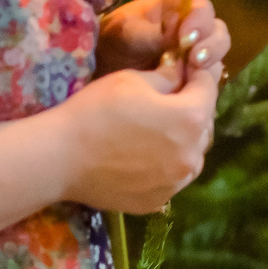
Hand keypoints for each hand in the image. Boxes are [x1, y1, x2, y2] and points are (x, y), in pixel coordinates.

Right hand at [52, 51, 220, 213]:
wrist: (58, 159)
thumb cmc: (94, 112)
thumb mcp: (132, 80)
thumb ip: (168, 76)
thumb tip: (183, 72)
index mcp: (191, 119)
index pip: (208, 89)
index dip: (199, 76)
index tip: (191, 69)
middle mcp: (192, 155)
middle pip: (204, 125)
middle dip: (193, 109)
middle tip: (170, 99)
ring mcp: (176, 182)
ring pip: (192, 155)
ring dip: (183, 140)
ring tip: (157, 131)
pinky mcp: (158, 200)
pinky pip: (172, 177)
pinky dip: (166, 165)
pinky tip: (143, 157)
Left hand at [97, 0, 230, 76]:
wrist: (104, 69)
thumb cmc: (113, 41)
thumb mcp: (126, 33)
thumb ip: (152, 34)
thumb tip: (179, 39)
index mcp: (176, 5)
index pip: (199, 5)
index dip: (200, 19)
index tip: (187, 37)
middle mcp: (191, 24)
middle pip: (216, 29)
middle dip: (212, 44)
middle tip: (196, 60)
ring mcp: (196, 48)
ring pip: (218, 52)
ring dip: (212, 62)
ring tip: (195, 73)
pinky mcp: (196, 71)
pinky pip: (210, 74)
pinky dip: (205, 80)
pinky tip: (191, 87)